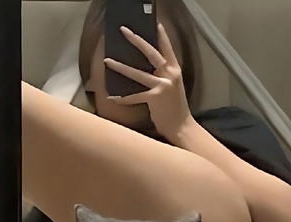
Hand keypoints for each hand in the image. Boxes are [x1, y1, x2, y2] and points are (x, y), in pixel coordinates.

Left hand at [105, 24, 194, 141]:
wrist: (182, 127)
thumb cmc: (176, 109)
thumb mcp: (173, 88)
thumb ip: (163, 77)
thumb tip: (149, 71)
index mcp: (175, 71)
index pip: (167, 49)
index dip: (162, 36)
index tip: (155, 24)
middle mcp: (169, 75)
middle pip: (151, 53)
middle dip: (136, 41)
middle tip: (124, 31)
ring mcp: (162, 86)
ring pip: (138, 73)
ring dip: (121, 67)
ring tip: (108, 61)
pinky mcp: (155, 98)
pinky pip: (135, 96)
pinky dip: (123, 99)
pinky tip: (112, 97)